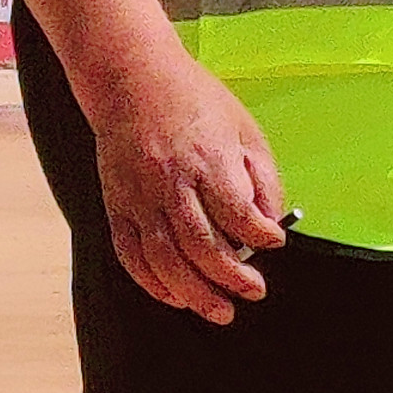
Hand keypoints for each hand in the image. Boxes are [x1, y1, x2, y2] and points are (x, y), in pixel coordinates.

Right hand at [89, 44, 288, 323]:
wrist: (133, 81)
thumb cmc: (196, 101)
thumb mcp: (245, 129)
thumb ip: (261, 178)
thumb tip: (271, 223)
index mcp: (208, 160)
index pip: (236, 213)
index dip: (259, 235)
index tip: (276, 244)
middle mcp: (170, 183)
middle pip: (200, 246)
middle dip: (230, 278)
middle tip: (254, 292)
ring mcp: (138, 197)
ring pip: (164, 259)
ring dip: (194, 293)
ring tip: (220, 311)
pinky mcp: (116, 205)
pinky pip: (130, 254)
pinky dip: (152, 282)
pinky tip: (174, 297)